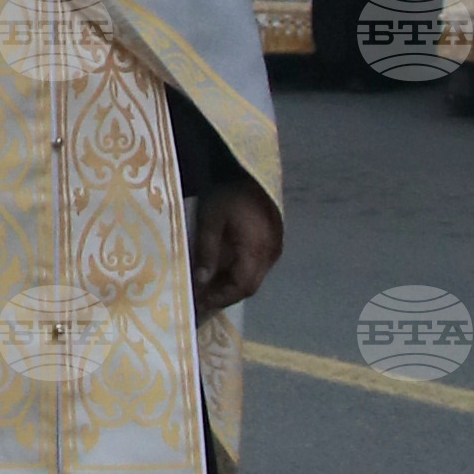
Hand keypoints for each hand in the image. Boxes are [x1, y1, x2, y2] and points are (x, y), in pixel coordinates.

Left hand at [190, 179, 282, 316]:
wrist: (244, 169)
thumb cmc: (225, 193)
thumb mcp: (210, 221)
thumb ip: (207, 253)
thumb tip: (200, 283)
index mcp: (258, 248)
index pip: (243, 286)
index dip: (221, 298)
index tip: (199, 304)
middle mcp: (271, 253)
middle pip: (249, 285)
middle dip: (224, 295)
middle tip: (199, 300)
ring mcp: (274, 247)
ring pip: (253, 276)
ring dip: (230, 285)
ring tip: (205, 288)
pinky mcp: (271, 241)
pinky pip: (255, 265)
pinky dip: (237, 272)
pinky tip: (218, 272)